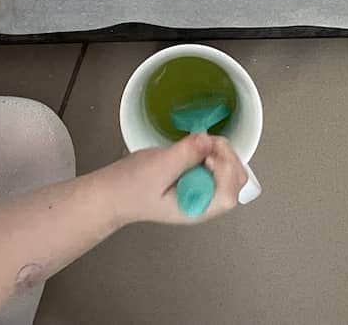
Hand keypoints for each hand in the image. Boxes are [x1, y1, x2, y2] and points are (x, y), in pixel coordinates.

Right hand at [98, 133, 247, 226]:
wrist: (112, 193)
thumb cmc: (129, 189)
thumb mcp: (157, 167)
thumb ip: (185, 154)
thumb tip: (207, 140)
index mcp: (196, 208)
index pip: (229, 195)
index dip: (226, 170)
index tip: (208, 153)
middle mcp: (203, 202)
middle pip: (235, 182)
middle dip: (226, 157)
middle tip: (204, 144)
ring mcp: (201, 191)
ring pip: (228, 171)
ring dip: (218, 152)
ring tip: (196, 145)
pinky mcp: (195, 179)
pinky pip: (214, 164)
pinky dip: (208, 152)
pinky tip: (191, 149)